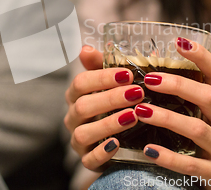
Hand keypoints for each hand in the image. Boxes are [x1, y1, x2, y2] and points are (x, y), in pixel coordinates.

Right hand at [64, 46, 142, 170]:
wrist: (121, 139)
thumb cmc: (115, 103)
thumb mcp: (112, 82)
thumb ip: (101, 64)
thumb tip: (85, 49)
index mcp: (76, 95)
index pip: (80, 82)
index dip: (102, 78)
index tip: (127, 74)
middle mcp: (73, 117)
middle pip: (82, 106)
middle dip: (110, 98)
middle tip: (137, 93)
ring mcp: (78, 140)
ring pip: (83, 133)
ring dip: (108, 124)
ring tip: (132, 116)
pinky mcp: (87, 160)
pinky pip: (89, 159)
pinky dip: (102, 152)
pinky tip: (118, 143)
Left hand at [137, 38, 210, 183]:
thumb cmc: (192, 140)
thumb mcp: (187, 114)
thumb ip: (170, 94)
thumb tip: (143, 59)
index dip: (201, 56)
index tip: (179, 42)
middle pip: (209, 97)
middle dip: (178, 86)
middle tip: (148, 80)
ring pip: (198, 129)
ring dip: (168, 118)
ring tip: (141, 112)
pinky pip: (191, 165)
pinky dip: (168, 157)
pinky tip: (148, 150)